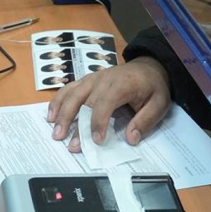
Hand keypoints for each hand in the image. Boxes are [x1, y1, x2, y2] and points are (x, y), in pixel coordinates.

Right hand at [46, 57, 170, 148]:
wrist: (148, 67)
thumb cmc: (152, 87)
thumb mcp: (159, 104)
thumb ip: (145, 121)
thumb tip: (130, 138)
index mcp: (122, 84)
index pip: (105, 102)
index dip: (98, 122)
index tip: (96, 140)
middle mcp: (103, 80)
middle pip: (84, 101)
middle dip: (76, 124)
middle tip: (70, 144)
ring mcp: (92, 79)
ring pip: (72, 94)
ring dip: (62, 113)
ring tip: (56, 132)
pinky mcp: (86, 81)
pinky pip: (68, 89)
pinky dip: (57, 101)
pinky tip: (51, 115)